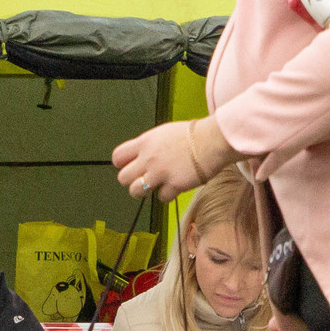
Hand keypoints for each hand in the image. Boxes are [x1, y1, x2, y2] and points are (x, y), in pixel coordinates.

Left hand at [112, 118, 230, 200]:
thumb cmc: (192, 135)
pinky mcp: (173, 185)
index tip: (131, 166)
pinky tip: (175, 186)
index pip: (117, 157)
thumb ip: (150, 145)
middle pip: (122, 178)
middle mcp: (148, 158)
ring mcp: (160, 173)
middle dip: (131, 180)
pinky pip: (161, 198)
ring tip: (156, 185)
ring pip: (135, 191)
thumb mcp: (164, 133)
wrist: (212, 141)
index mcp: (145, 142)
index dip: (122, 164)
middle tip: (144, 178)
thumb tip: (142, 156)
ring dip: (144, 190)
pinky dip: (168, 194)